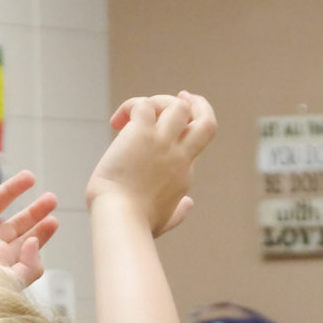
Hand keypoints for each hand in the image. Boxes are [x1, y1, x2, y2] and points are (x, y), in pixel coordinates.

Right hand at [0, 162, 60, 286]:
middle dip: (33, 211)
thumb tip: (34, 241)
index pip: (25, 244)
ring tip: (30, 177)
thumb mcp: (8, 282)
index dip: (40, 232)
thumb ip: (30, 266)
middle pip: (15, 224)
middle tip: (51, 199)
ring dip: (12, 189)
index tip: (53, 221)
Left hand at [88, 92, 217, 234]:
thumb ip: (178, 212)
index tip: (168, 133)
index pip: (191, 145)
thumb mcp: (165, 219)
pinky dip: (131, 106)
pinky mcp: (142, 133)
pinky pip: (144, 104)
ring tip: (135, 113)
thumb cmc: (137, 226)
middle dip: (198, 104)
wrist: (122, 221)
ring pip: (178, 106)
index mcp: (184, 173)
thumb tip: (189, 205)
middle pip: (207, 121)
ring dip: (160, 101)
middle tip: (182, 96)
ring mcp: (163, 142)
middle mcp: (180, 155)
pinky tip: (116, 122)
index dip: (181, 136)